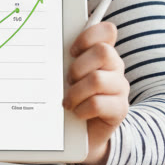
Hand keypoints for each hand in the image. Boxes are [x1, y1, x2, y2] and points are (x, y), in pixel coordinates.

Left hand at [62, 21, 129, 164]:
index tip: (71, 50)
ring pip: (98, 79)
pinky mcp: (120, 109)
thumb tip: (44, 45)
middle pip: (103, 52)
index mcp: (103, 53)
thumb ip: (63, 59)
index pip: (107, 31)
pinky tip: (77, 112)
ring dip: (76, 92)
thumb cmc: (71, 97)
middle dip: (78, 67)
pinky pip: (97, 103)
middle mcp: (115, 67)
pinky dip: (81, 109)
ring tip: (68, 101)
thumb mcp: (65, 76)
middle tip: (67, 80)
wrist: (80, 133)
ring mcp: (120, 88)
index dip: (88, 36)